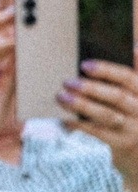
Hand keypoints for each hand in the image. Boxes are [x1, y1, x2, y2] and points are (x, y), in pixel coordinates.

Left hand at [60, 59, 137, 191]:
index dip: (107, 70)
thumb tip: (134, 48)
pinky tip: (64, 120)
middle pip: (117, 97)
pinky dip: (80, 125)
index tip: (84, 65)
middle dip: (90, 88)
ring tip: (61, 96)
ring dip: (81, 105)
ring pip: (107, 114)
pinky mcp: (123, 143)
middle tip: (67, 81)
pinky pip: (98, 132)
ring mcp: (134, 128)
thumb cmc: (133, 113)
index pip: (129, 78)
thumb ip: (135, 74)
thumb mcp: (137, 94)